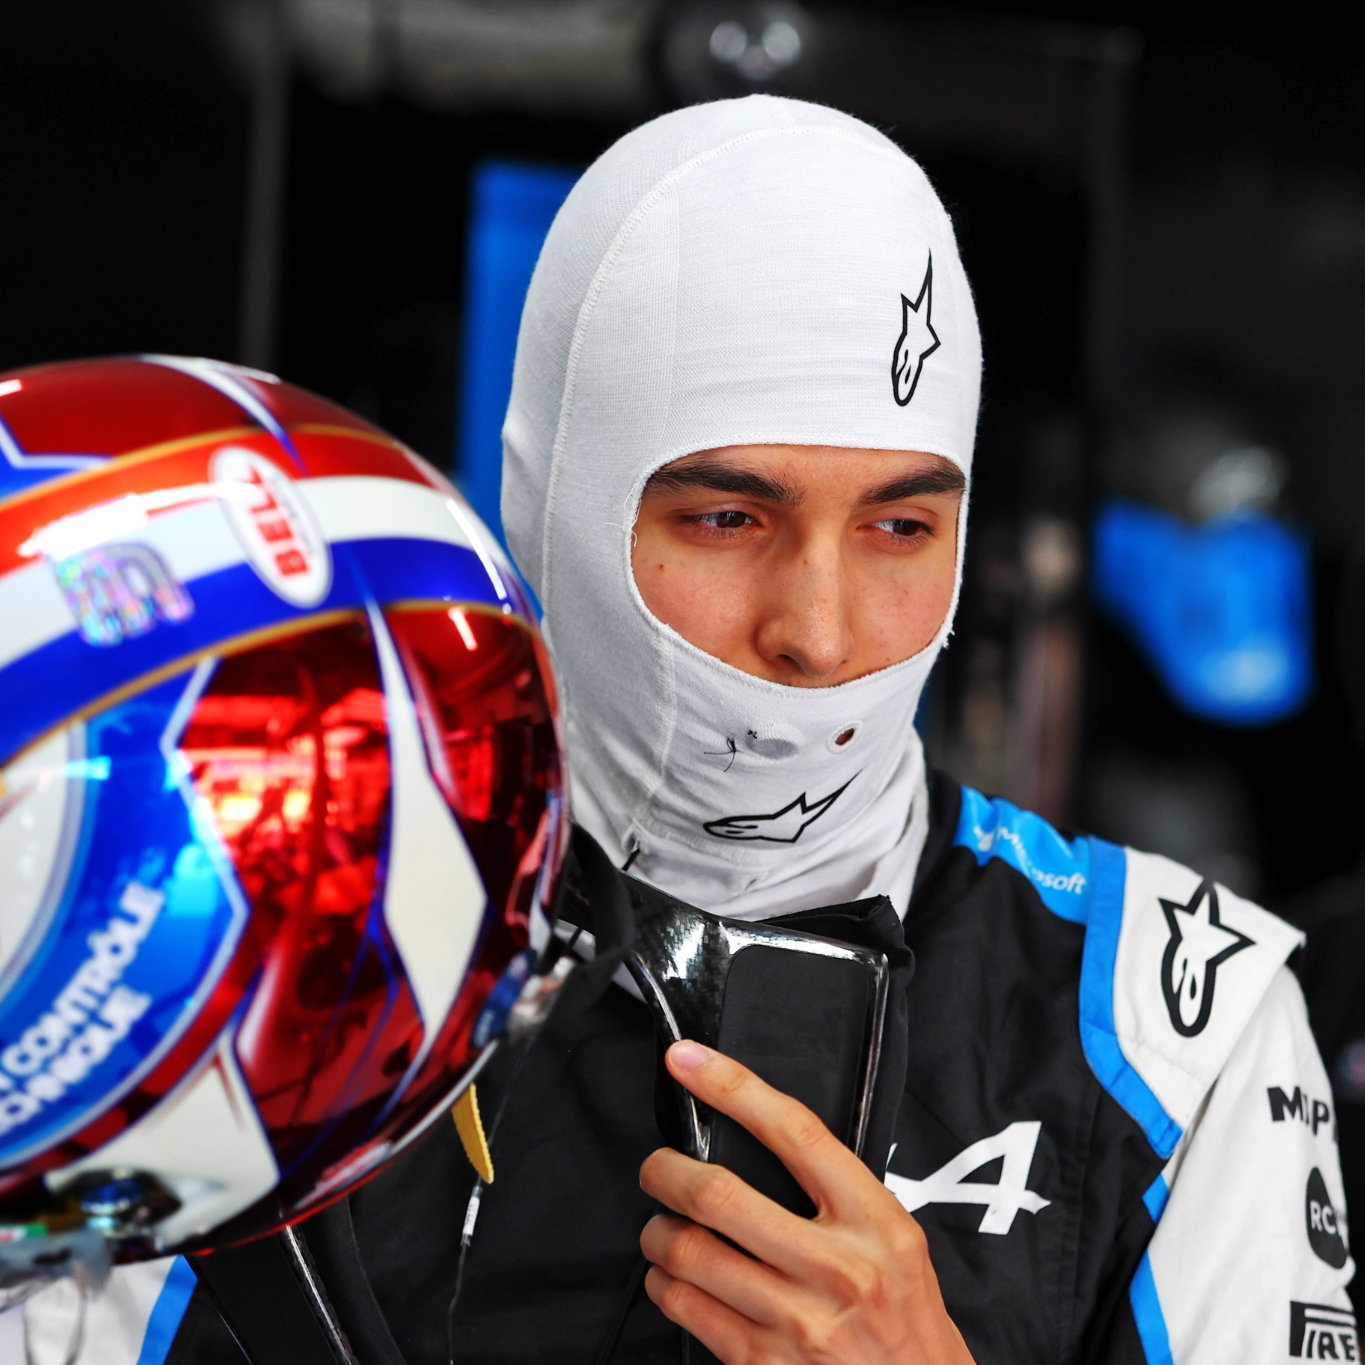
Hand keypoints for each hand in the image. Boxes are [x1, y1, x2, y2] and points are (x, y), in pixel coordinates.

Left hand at [639, 1040, 973, 1364]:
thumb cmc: (903, 1315)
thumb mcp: (893, 1238)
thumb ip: (836, 1191)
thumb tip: (755, 1135)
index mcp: (874, 1219)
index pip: (793, 1131)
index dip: (731, 1086)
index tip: (688, 1058)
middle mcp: (838, 1269)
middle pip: (718, 1196)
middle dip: (665, 1171)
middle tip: (656, 1167)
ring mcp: (798, 1322)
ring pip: (688, 1254)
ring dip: (657, 1234)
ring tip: (662, 1228)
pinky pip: (685, 1309)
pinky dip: (664, 1284)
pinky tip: (674, 1279)